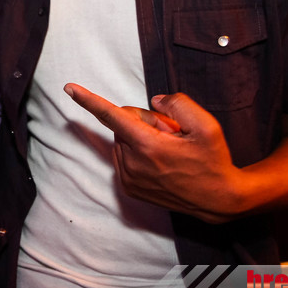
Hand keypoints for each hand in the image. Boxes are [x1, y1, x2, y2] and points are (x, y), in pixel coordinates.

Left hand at [64, 83, 247, 222]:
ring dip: (142, 138)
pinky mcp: (129, 188)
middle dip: (145, 121)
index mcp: (148, 146)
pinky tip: (163, 162)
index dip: (89, 99)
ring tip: (170, 151)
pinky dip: (139, 153)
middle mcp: (133, 164)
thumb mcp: (206, 125)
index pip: (112, 116)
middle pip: (124, 123)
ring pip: (122, 139)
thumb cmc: (213, 160)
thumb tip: (153, 102)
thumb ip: (178, 104)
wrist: (219, 199)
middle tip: (173, 133)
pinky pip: (124, 156)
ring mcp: (129, 179)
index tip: (69, 88)